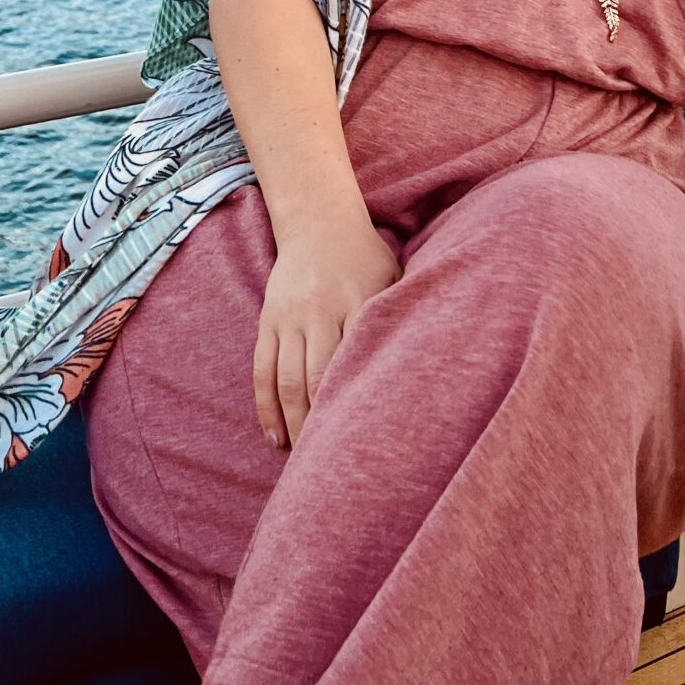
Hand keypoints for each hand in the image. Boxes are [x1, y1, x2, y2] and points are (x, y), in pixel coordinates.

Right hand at [255, 209, 400, 449]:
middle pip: (317, 379)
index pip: (357, 361)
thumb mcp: (393, 276)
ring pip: (288, 381)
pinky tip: (275, 437)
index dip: (357, 404)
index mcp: (358, 301)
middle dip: (322, 426)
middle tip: (332, 465)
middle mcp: (320, 310)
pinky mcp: (268, 320)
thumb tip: (422, 369)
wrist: (317, 220)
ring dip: (294, 424)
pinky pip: (262, 370)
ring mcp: (290, 317)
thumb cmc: (365, 256)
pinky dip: (266, 407)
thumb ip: (401, 316)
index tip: (367, 442)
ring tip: (303, 460)